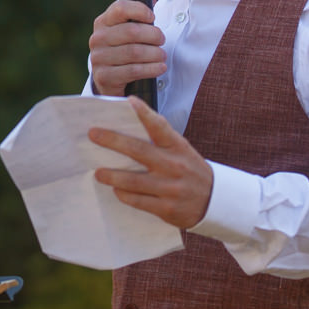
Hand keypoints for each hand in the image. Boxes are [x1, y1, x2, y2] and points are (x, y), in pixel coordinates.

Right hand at [88, 0, 166, 95]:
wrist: (110, 78)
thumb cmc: (123, 48)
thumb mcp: (128, 27)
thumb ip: (140, 8)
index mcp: (103, 22)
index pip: (120, 8)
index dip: (140, 10)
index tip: (152, 17)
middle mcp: (98, 38)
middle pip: (131, 32)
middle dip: (153, 35)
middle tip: (162, 40)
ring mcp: (98, 58)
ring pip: (134, 52)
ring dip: (154, 54)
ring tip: (162, 56)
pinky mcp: (104, 76)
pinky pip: (133, 71)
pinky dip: (151, 69)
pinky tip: (160, 67)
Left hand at [89, 96, 213, 228]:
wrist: (216, 201)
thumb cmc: (190, 170)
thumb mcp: (181, 151)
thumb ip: (160, 141)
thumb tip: (126, 129)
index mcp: (178, 147)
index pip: (160, 126)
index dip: (145, 113)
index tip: (130, 101)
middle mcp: (174, 165)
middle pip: (138, 151)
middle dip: (113, 141)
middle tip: (93, 134)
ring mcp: (170, 187)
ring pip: (133, 180)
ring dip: (112, 176)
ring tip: (98, 172)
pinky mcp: (166, 208)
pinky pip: (138, 201)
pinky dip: (124, 195)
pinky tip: (116, 190)